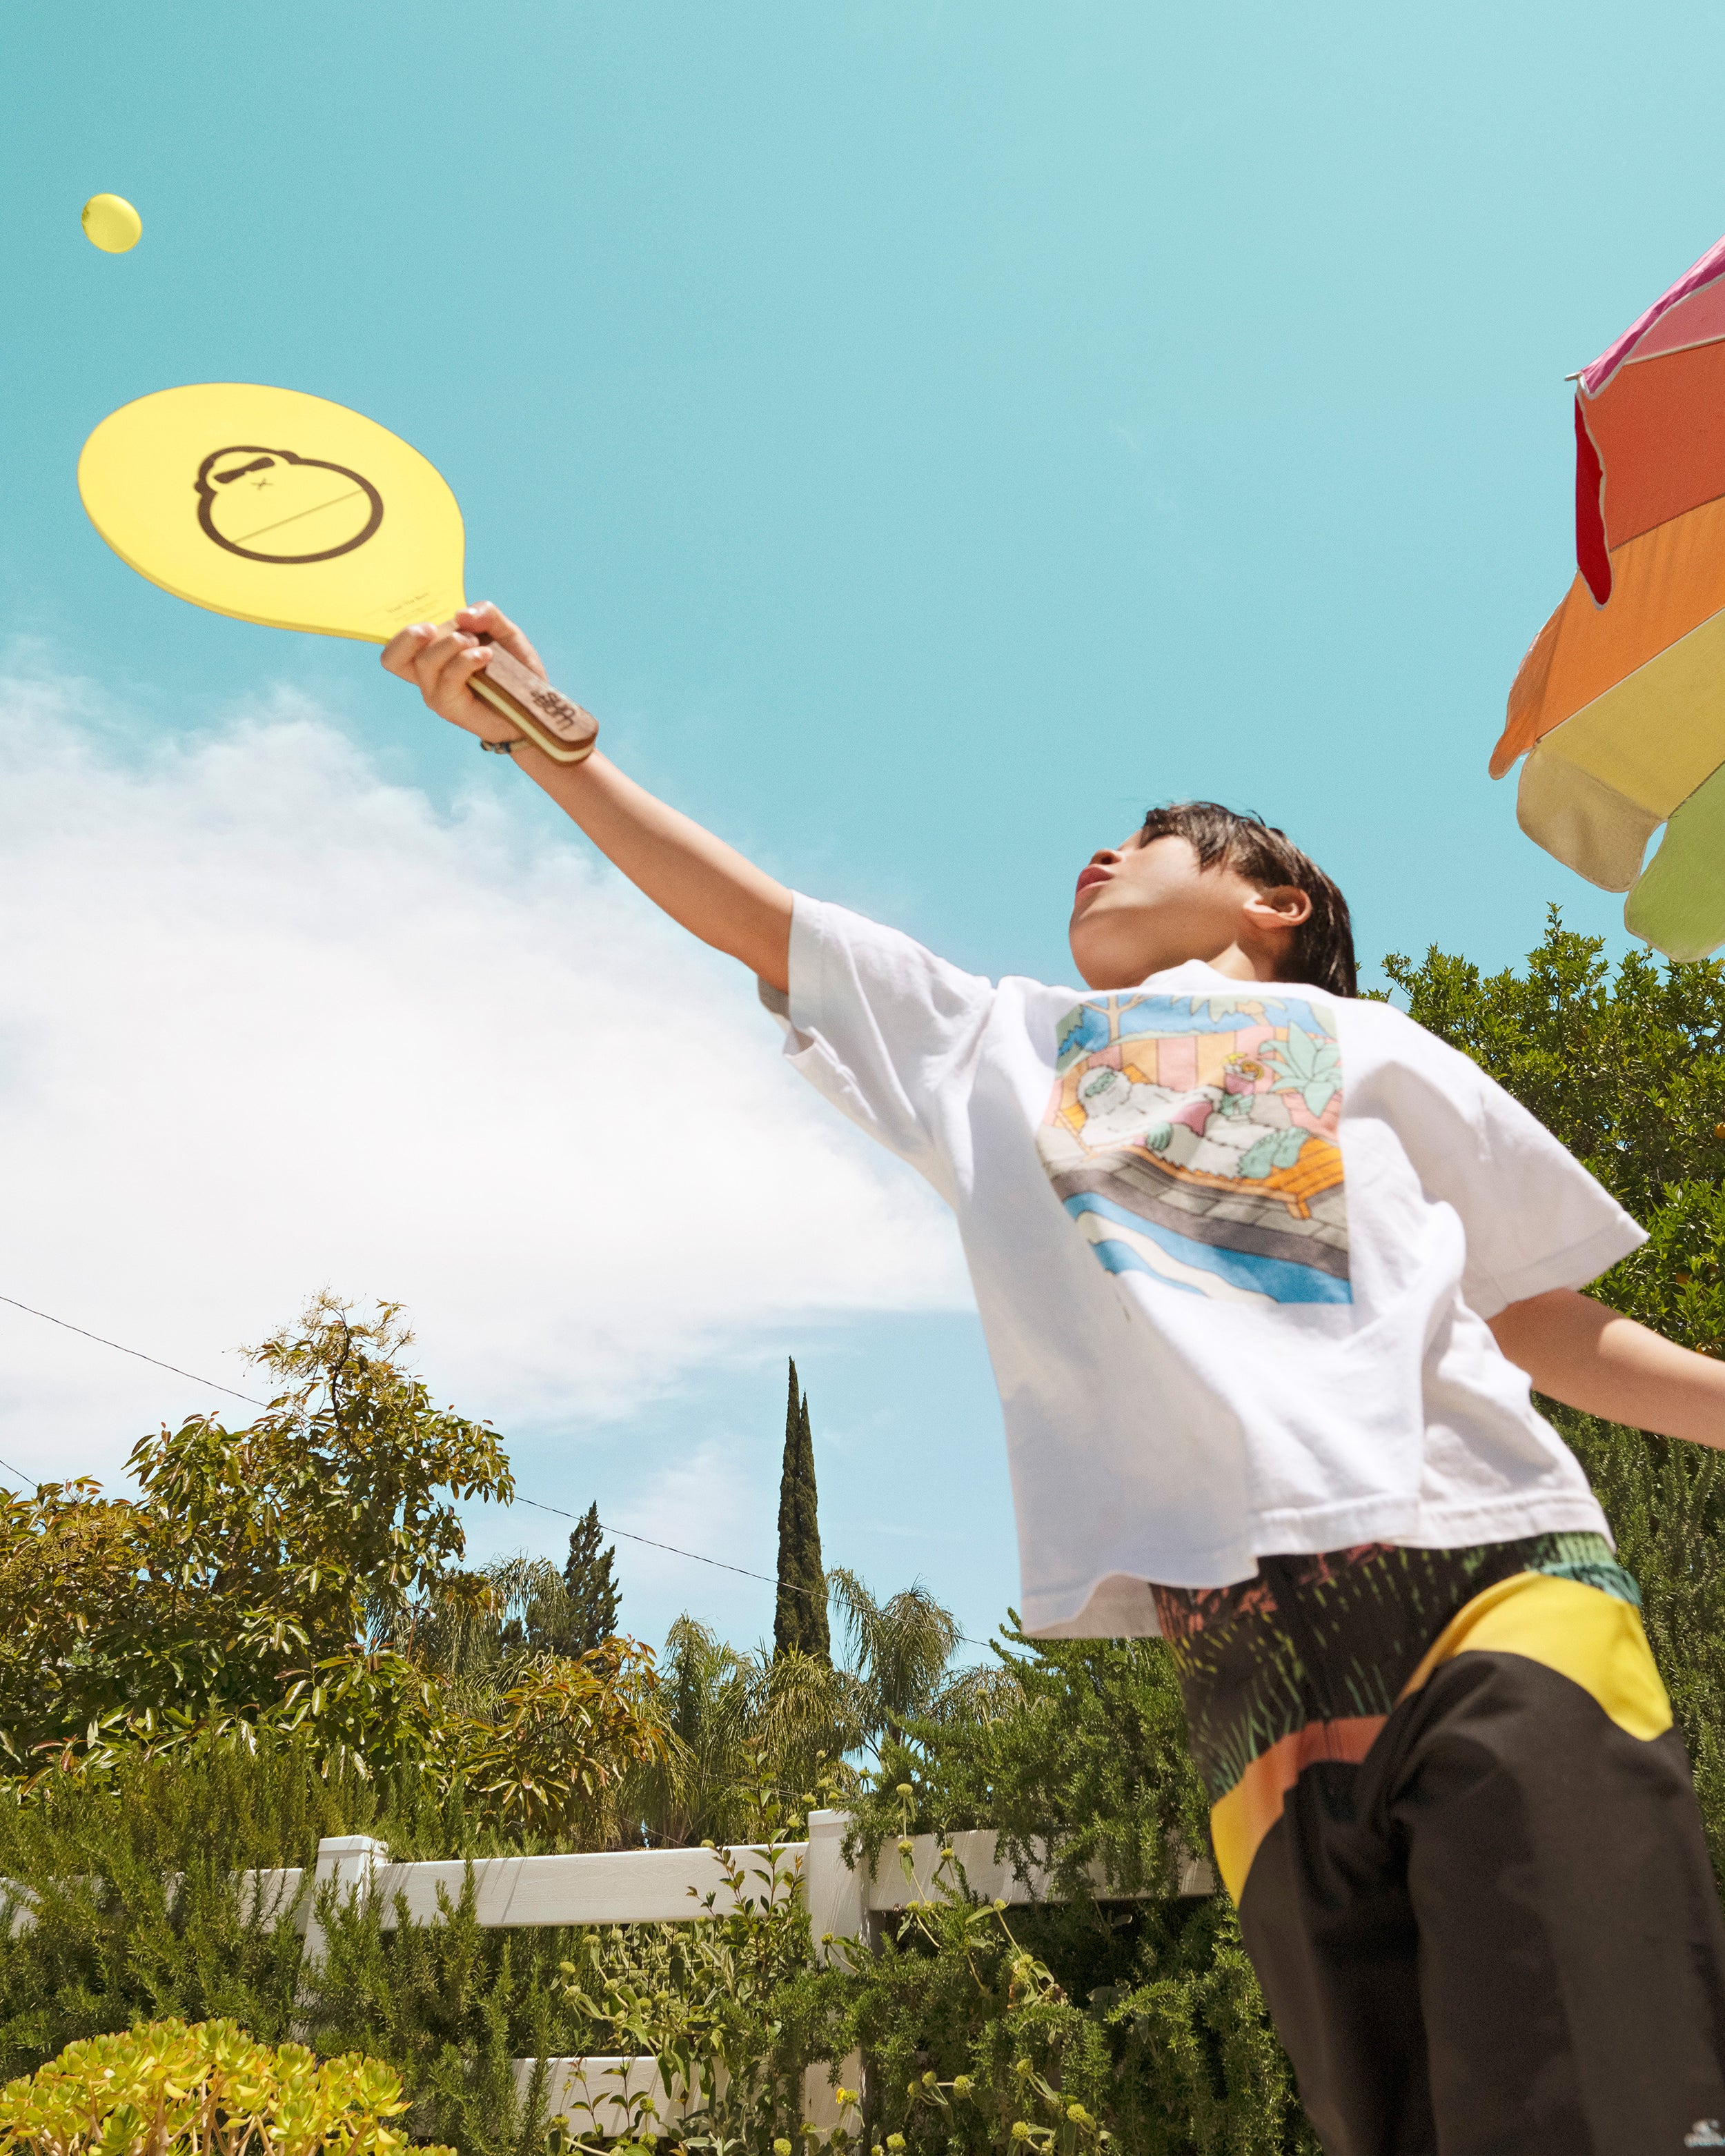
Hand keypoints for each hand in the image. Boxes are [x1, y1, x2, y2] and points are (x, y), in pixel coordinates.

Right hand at [380, 602, 547, 744]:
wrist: (533, 704)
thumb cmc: (513, 670)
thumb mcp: (504, 632)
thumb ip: (486, 615)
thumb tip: (461, 614)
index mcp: (431, 656)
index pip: (394, 650)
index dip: (402, 636)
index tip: (429, 627)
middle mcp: (427, 676)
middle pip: (396, 654)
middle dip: (418, 634)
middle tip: (455, 632)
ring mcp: (436, 693)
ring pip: (425, 662)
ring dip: (452, 644)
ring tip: (481, 647)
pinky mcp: (450, 707)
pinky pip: (448, 677)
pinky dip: (467, 660)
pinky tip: (487, 656)